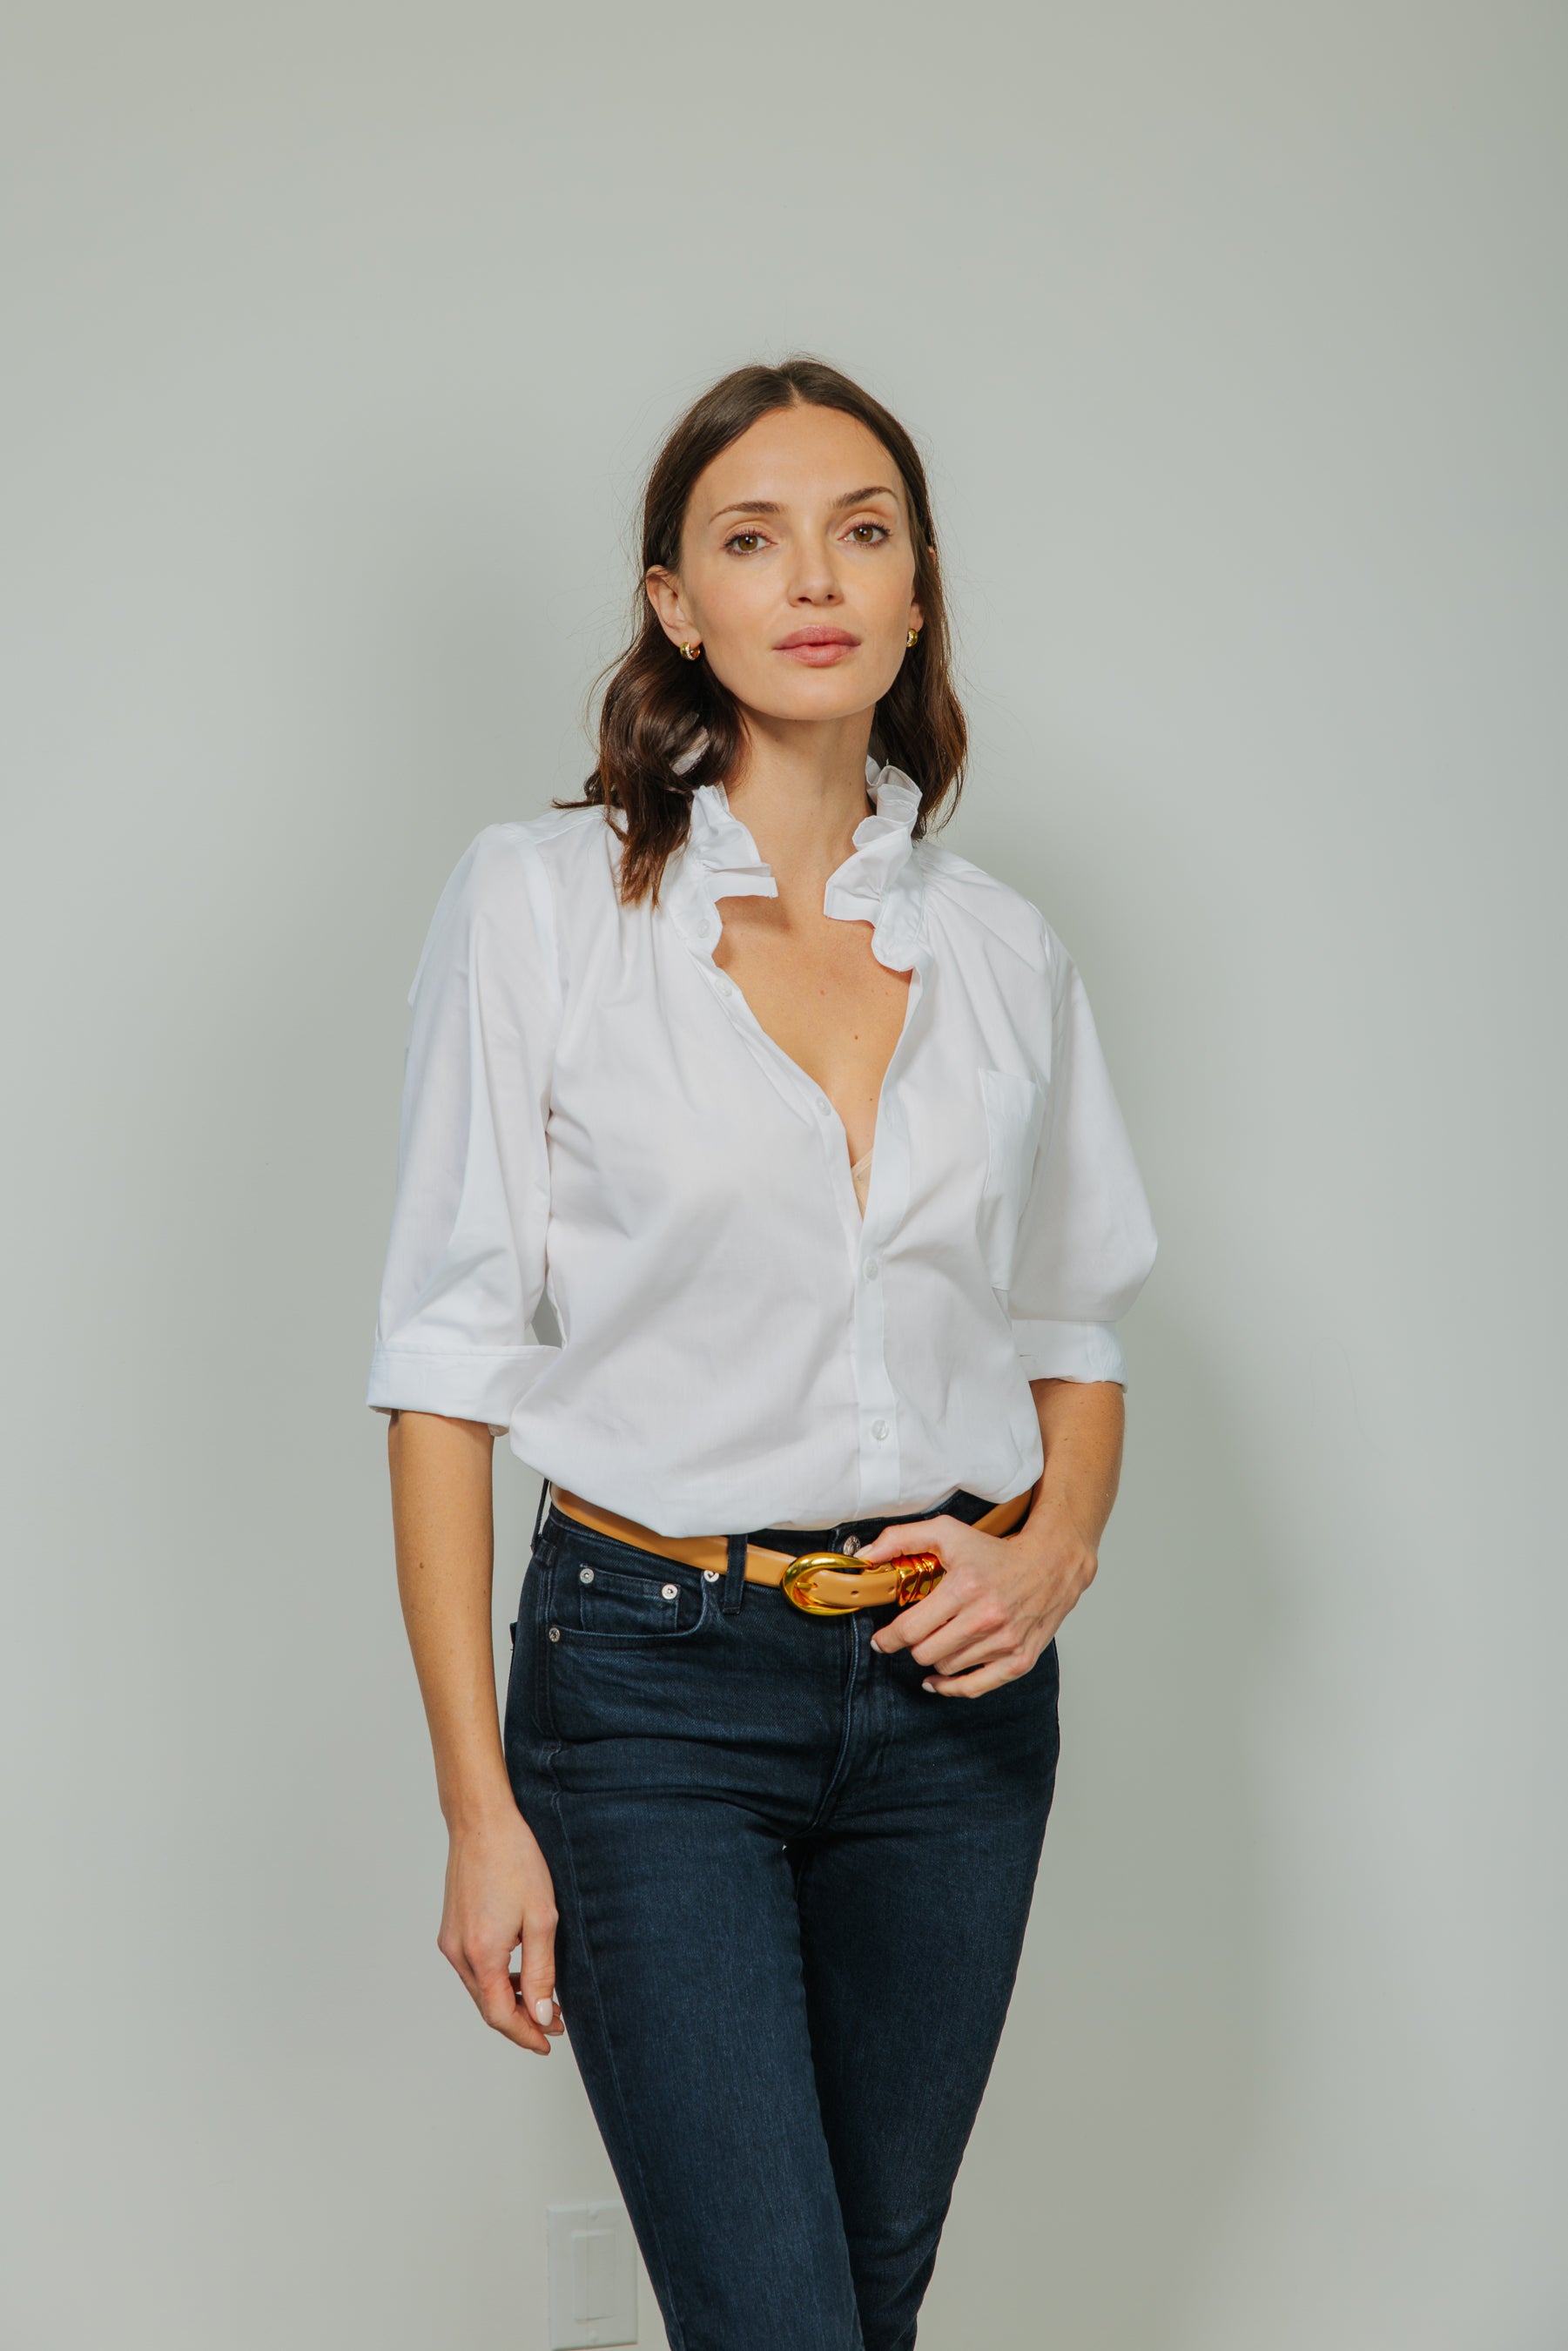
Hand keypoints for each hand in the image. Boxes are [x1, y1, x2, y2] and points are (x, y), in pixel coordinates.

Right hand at [437, 1807, 564, 2052]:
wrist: (482, 1821)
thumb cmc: (515, 1860)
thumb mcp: (541, 1918)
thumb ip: (540, 1972)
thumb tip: (539, 2015)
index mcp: (481, 1954)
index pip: (500, 2016)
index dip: (525, 2035)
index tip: (548, 2042)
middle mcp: (458, 1953)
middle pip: (487, 2006)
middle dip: (521, 2020)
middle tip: (554, 2023)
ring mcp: (451, 1940)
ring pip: (480, 1988)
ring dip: (509, 2000)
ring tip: (543, 1999)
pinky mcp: (452, 1928)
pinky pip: (474, 1967)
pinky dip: (497, 1978)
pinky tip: (520, 1971)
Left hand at [859, 1499, 1097, 1696]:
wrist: (1050, 1564)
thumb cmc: (995, 1550)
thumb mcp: (946, 1532)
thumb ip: (900, 1539)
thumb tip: (864, 1558)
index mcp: (965, 1587)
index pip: (910, 1629)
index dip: (888, 1637)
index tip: (881, 1639)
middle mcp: (986, 1617)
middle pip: (925, 1652)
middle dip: (912, 1644)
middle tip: (914, 1634)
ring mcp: (1005, 1642)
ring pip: (946, 1668)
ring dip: (935, 1657)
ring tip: (939, 1638)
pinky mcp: (1020, 1660)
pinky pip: (974, 1687)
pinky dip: (951, 1687)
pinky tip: (937, 1679)